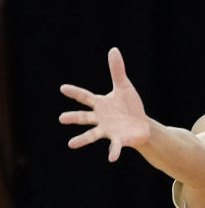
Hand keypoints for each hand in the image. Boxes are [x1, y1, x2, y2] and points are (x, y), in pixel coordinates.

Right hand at [59, 47, 149, 161]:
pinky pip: (114, 147)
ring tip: (71, 144)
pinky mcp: (118, 140)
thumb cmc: (130, 106)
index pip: (85, 97)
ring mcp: (108, 130)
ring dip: (82, 139)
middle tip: (61, 118)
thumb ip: (117, 70)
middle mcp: (100, 118)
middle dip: (74, 117)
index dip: (75, 92)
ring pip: (92, 134)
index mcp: (100, 104)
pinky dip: (113, 152)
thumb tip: (114, 49)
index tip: (63, 88)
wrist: (141, 125)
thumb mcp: (124, 86)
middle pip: (84, 117)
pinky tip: (111, 158)